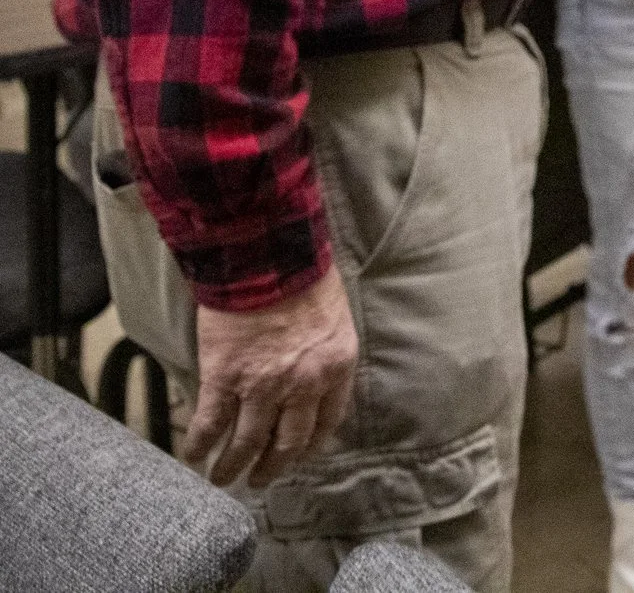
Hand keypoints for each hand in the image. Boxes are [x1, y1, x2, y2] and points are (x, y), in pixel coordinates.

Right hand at [187, 265, 358, 486]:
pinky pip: (211, 422)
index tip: (299, 457)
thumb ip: (324, 354)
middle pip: (289, 441)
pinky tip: (193, 455)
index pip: (328, 421)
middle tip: (259, 481)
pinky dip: (200, 443)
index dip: (310, 445)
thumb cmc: (303, 277)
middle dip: (273, 466)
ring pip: (248, 442)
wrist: (268, 256)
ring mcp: (263, 384)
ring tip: (222, 478)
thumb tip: (312, 378)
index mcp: (337, 367)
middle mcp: (304, 384)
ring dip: (233, 465)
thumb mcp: (334, 319)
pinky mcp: (224, 377)